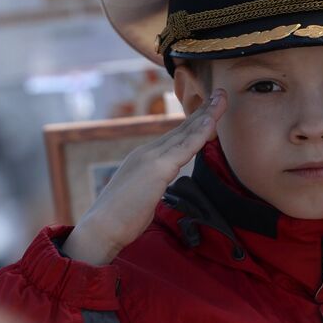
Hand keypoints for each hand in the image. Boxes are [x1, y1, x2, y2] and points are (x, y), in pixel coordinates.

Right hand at [63, 89, 226, 265]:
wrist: (101, 228)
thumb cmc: (121, 219)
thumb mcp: (141, 196)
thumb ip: (152, 186)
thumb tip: (157, 189)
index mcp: (144, 157)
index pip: (175, 136)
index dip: (194, 122)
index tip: (210, 112)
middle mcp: (148, 152)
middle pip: (182, 128)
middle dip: (204, 111)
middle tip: (221, 95)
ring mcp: (152, 157)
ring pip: (185, 132)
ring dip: (207, 115)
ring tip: (221, 99)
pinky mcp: (157, 168)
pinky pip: (184, 148)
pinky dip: (199, 134)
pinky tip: (211, 123)